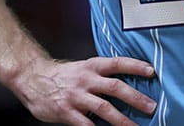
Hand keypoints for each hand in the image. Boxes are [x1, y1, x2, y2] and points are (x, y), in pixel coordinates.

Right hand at [11, 56, 156, 125]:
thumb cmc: (62, 76)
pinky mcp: (66, 111)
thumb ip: (101, 76)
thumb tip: (127, 86)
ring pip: (104, 108)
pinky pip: (85, 124)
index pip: (117, 63)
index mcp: (91, 67)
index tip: (151, 71)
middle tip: (151, 107)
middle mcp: (85, 80)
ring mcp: (76, 96)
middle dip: (135, 98)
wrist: (32, 78)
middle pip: (115, 87)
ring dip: (122, 119)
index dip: (134, 66)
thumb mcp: (82, 68)